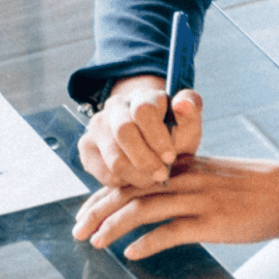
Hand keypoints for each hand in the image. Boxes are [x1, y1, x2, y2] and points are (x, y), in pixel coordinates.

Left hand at [73, 156, 278, 257]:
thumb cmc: (267, 188)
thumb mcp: (223, 177)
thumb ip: (194, 184)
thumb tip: (171, 200)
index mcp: (188, 165)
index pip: (134, 176)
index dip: (105, 194)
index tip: (87, 210)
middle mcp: (188, 178)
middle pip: (130, 190)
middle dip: (98, 211)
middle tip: (77, 230)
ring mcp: (201, 199)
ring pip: (143, 208)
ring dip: (113, 227)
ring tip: (96, 242)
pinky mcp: (215, 221)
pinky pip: (171, 231)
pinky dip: (148, 243)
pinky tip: (133, 253)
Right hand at [80, 76, 203, 187]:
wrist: (155, 144)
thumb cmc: (175, 132)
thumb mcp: (189, 122)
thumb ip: (191, 109)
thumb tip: (182, 104)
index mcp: (141, 96)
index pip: (143, 111)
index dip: (157, 137)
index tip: (171, 156)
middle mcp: (115, 107)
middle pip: (123, 133)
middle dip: (146, 160)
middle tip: (162, 175)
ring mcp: (97, 126)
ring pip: (113, 158)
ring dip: (137, 175)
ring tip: (152, 179)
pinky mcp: (87, 147)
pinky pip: (103, 172)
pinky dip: (123, 182)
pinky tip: (136, 178)